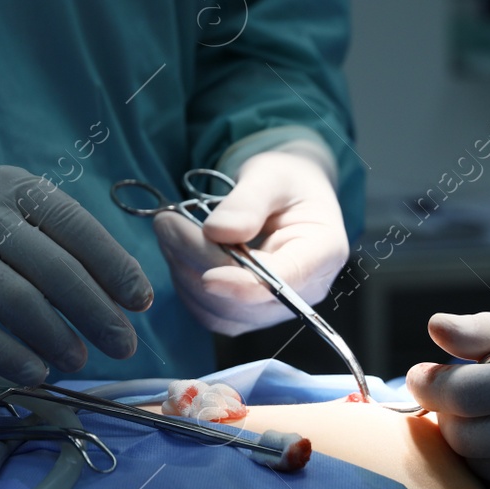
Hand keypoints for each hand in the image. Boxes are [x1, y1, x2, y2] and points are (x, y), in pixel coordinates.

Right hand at [0, 166, 151, 383]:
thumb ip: (56, 237)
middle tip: (124, 345)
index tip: (141, 302)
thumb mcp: (7, 207)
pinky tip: (35, 373)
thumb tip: (121, 288)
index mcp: (17, 189)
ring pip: (19, 300)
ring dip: (57, 336)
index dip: (115, 267)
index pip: (78, 227)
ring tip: (79, 360)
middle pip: (56, 269)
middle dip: (97, 312)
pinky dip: (9, 354)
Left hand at [152, 150, 347, 335]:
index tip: (206, 275)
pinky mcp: (249, 311)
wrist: (283, 194)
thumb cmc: (284, 180)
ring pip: (222, 312)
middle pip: (245, 300)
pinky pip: (211, 313)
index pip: (283, 283)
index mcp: (322, 252)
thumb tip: (218, 231)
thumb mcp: (271, 175)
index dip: (243, 286)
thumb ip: (248, 202)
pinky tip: (176, 251)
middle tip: (167, 222)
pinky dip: (185, 285)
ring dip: (185, 273)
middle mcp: (305, 290)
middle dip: (198, 263)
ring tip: (169, 229)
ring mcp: (276, 306)